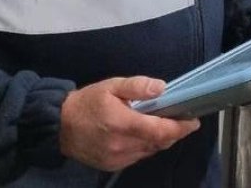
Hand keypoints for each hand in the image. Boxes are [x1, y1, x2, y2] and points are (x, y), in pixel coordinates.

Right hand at [59, 76, 199, 171]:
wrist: (57, 126)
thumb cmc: (87, 103)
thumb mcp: (111, 86)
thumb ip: (137, 86)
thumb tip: (162, 87)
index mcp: (123, 124)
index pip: (161, 131)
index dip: (181, 127)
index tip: (193, 121)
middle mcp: (122, 145)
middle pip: (159, 142)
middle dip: (173, 132)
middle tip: (180, 119)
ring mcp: (117, 158)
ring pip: (150, 151)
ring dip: (160, 139)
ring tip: (161, 124)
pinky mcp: (112, 165)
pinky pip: (138, 156)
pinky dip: (145, 146)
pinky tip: (143, 135)